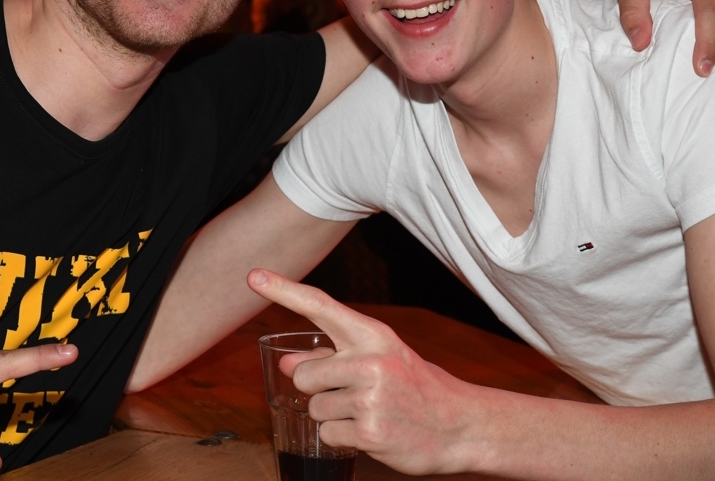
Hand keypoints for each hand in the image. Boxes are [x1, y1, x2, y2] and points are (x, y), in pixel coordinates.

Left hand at [248, 269, 480, 475]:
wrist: (460, 425)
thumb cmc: (413, 387)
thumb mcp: (379, 359)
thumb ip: (331, 357)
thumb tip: (285, 363)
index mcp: (373, 335)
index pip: (321, 306)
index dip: (284, 291)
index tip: (253, 277)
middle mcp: (371, 361)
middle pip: (304, 375)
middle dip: (318, 389)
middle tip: (354, 393)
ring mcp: (371, 397)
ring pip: (314, 408)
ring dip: (333, 416)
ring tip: (368, 412)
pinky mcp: (370, 431)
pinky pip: (328, 434)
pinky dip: (344, 438)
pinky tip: (372, 432)